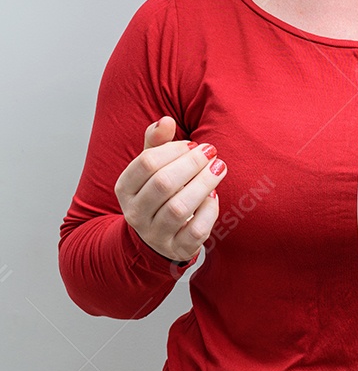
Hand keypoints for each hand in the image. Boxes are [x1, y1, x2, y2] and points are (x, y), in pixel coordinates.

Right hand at [114, 116, 227, 262]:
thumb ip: (156, 142)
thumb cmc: (157, 192)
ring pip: (180, 208)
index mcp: (125, 188)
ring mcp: (155, 234)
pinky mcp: (177, 249)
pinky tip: (214, 196)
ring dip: (203, 184)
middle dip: (192, 164)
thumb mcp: (150, 167)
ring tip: (219, 168)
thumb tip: (166, 120)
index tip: (193, 144)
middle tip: (211, 152)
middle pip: (164, 183)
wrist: (155, 236)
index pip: (147, 163)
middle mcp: (135, 213)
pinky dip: (209, 211)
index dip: (174, 149)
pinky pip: (196, 231)